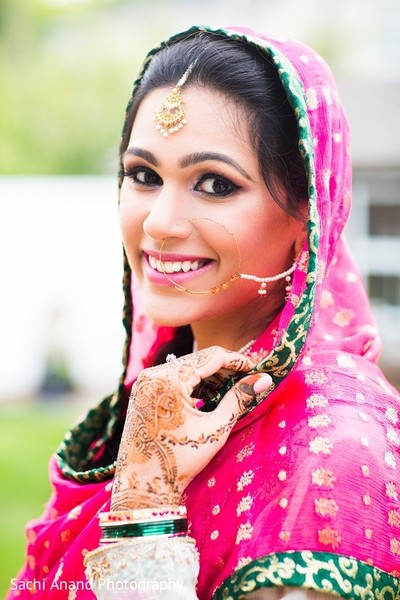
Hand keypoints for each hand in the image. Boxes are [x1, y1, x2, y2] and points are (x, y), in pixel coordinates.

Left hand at [111, 346, 272, 509]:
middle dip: (225, 368)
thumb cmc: (181, 459)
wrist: (144, 484)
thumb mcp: (215, 428)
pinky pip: (174, 377)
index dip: (237, 360)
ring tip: (232, 388)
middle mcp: (153, 374)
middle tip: (248, 378)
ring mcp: (146, 382)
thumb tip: (264, 379)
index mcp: (170, 379)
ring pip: (186, 367)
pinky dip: (194, 383)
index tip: (257, 366)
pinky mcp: (144, 391)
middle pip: (198, 359)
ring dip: (210, 375)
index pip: (212, 356)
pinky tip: (210, 395)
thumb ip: (239, 398)